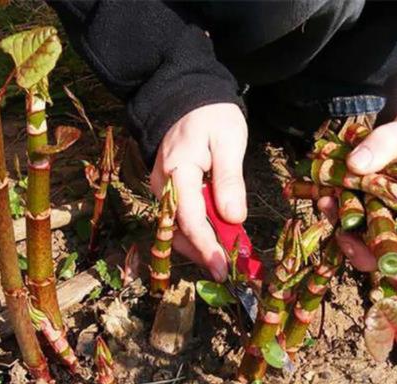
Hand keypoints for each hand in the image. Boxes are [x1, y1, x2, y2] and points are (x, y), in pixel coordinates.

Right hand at [150, 103, 247, 281]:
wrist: (188, 98)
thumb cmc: (212, 116)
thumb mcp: (229, 141)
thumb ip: (229, 180)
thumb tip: (233, 218)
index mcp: (177, 172)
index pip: (190, 219)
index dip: (207, 247)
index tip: (224, 269)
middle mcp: (163, 186)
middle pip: (178, 231)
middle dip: (202, 254)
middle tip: (229, 272)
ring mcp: (164, 190)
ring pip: (177, 229)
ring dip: (200, 247)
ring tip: (227, 260)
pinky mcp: (170, 192)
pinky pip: (180, 219)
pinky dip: (198, 234)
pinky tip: (218, 241)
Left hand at [319, 111, 396, 287]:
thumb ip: (388, 143)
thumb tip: (354, 164)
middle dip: (367, 255)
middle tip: (344, 238)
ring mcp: (395, 228)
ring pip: (371, 247)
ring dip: (348, 236)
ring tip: (327, 205)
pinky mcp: (373, 218)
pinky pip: (356, 227)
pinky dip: (340, 216)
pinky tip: (326, 198)